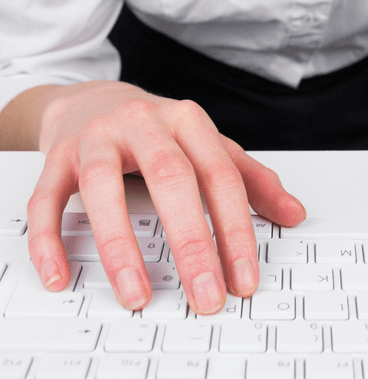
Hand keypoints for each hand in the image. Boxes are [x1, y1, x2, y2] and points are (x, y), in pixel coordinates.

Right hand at [27, 81, 305, 312]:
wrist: (93, 99)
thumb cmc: (158, 131)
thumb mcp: (208, 146)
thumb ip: (249, 179)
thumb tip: (294, 212)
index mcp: (187, 120)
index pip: (220, 176)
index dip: (235, 229)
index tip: (244, 277)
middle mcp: (143, 122)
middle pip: (170, 178)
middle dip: (191, 242)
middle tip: (205, 295)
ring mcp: (96, 138)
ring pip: (103, 187)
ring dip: (120, 246)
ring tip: (137, 295)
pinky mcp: (57, 157)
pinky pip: (47, 200)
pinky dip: (49, 240)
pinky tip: (61, 275)